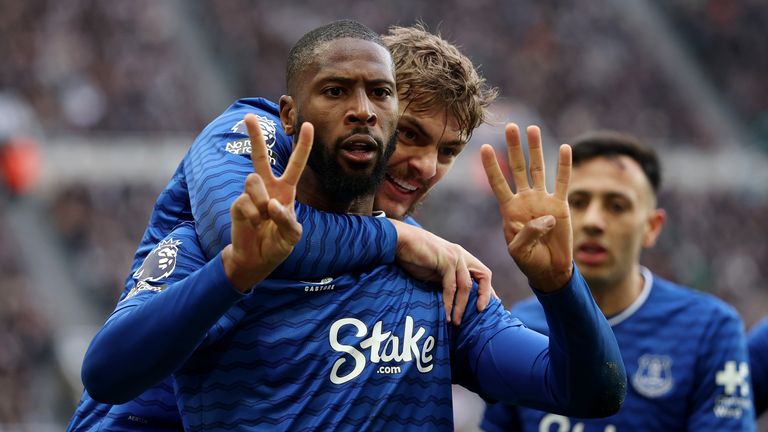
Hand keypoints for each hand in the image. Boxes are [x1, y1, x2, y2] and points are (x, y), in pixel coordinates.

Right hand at [222, 114, 312, 291]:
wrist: (256, 260)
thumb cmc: (277, 245)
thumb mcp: (291, 236)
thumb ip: (287, 221)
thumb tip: (272, 204)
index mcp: (285, 190)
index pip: (296, 164)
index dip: (302, 146)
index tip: (307, 125)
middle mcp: (267, 188)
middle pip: (260, 157)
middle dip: (254, 136)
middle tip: (248, 117)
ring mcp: (250, 195)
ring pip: (253, 181)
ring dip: (261, 202)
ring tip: (263, 219)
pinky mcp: (237, 204)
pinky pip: (245, 202)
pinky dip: (253, 217)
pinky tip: (254, 225)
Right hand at [391, 220, 496, 324]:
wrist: (400, 241)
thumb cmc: (414, 257)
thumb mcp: (435, 271)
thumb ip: (447, 281)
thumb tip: (454, 301)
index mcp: (461, 257)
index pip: (482, 274)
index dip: (487, 291)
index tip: (485, 308)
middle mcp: (461, 255)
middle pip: (484, 276)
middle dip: (484, 296)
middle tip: (479, 313)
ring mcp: (455, 257)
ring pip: (466, 286)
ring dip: (461, 306)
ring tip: (456, 322)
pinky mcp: (446, 260)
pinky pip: (451, 286)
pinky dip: (449, 302)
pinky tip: (446, 314)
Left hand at [480, 123, 572, 291]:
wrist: (550, 270)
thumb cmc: (529, 261)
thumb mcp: (519, 251)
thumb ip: (527, 233)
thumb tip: (546, 216)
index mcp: (509, 209)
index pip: (498, 183)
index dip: (492, 166)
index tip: (485, 147)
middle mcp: (525, 199)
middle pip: (517, 168)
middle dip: (514, 147)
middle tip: (510, 126)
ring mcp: (542, 200)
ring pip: (538, 169)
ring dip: (536, 149)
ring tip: (532, 128)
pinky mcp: (560, 204)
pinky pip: (562, 182)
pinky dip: (564, 165)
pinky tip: (566, 148)